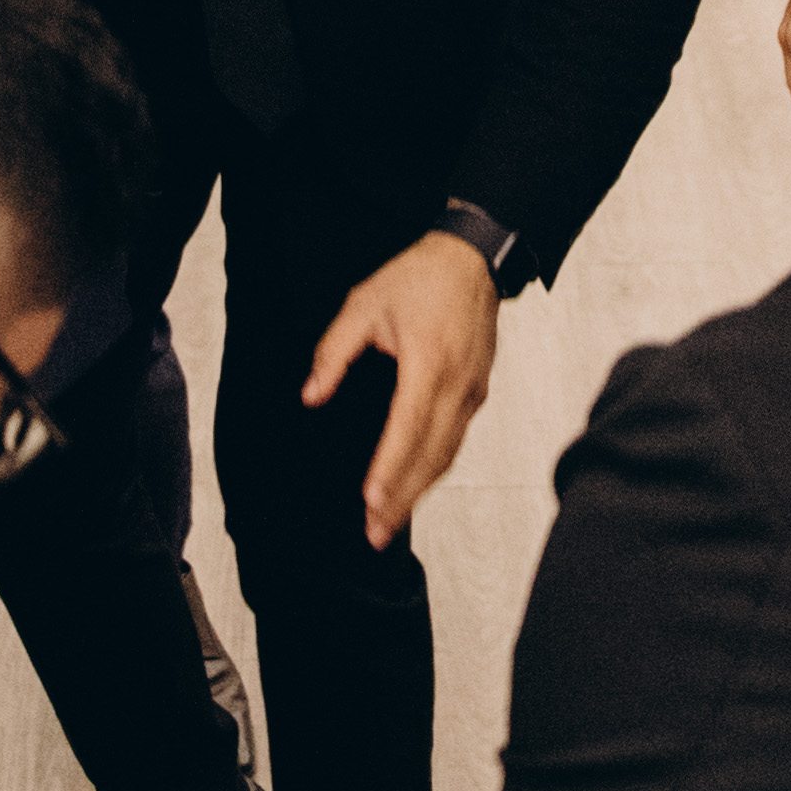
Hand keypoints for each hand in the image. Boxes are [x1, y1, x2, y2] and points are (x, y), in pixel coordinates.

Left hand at [302, 230, 498, 550]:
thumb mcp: (364, 303)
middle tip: (376, 533)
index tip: (372, 499)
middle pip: (432, 454)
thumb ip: (333, 352)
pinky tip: (415, 486)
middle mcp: (458, 384)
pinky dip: (435, 469)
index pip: (409, 427)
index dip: (391, 468)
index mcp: (429, 362)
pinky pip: (456, 440)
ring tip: (389, 522)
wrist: (473, 257)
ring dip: (420, 490)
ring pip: (447, 453)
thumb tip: (312, 395)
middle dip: (404, 497)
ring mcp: (473, 391)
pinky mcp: (478, 392)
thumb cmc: (420, 277)